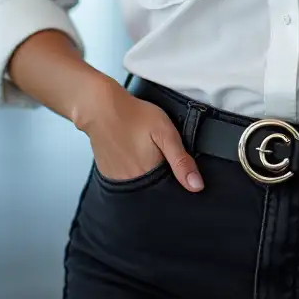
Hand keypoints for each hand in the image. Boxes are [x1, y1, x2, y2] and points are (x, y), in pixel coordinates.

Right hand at [75, 79, 203, 192]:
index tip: (173, 163)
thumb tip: (196, 186)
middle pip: (152, 187)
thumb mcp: (166, 133)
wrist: (102, 109)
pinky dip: (131, 166)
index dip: (174, 177)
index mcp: (149, 176)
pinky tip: (131, 150)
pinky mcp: (107, 172)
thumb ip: (181, 161)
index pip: (167, 189)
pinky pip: (124, 176)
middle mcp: (131, 183)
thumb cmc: (134, 116)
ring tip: (142, 147)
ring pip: (138, 182)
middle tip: (155, 148)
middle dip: (159, 172)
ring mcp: (117, 179)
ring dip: (144, 170)